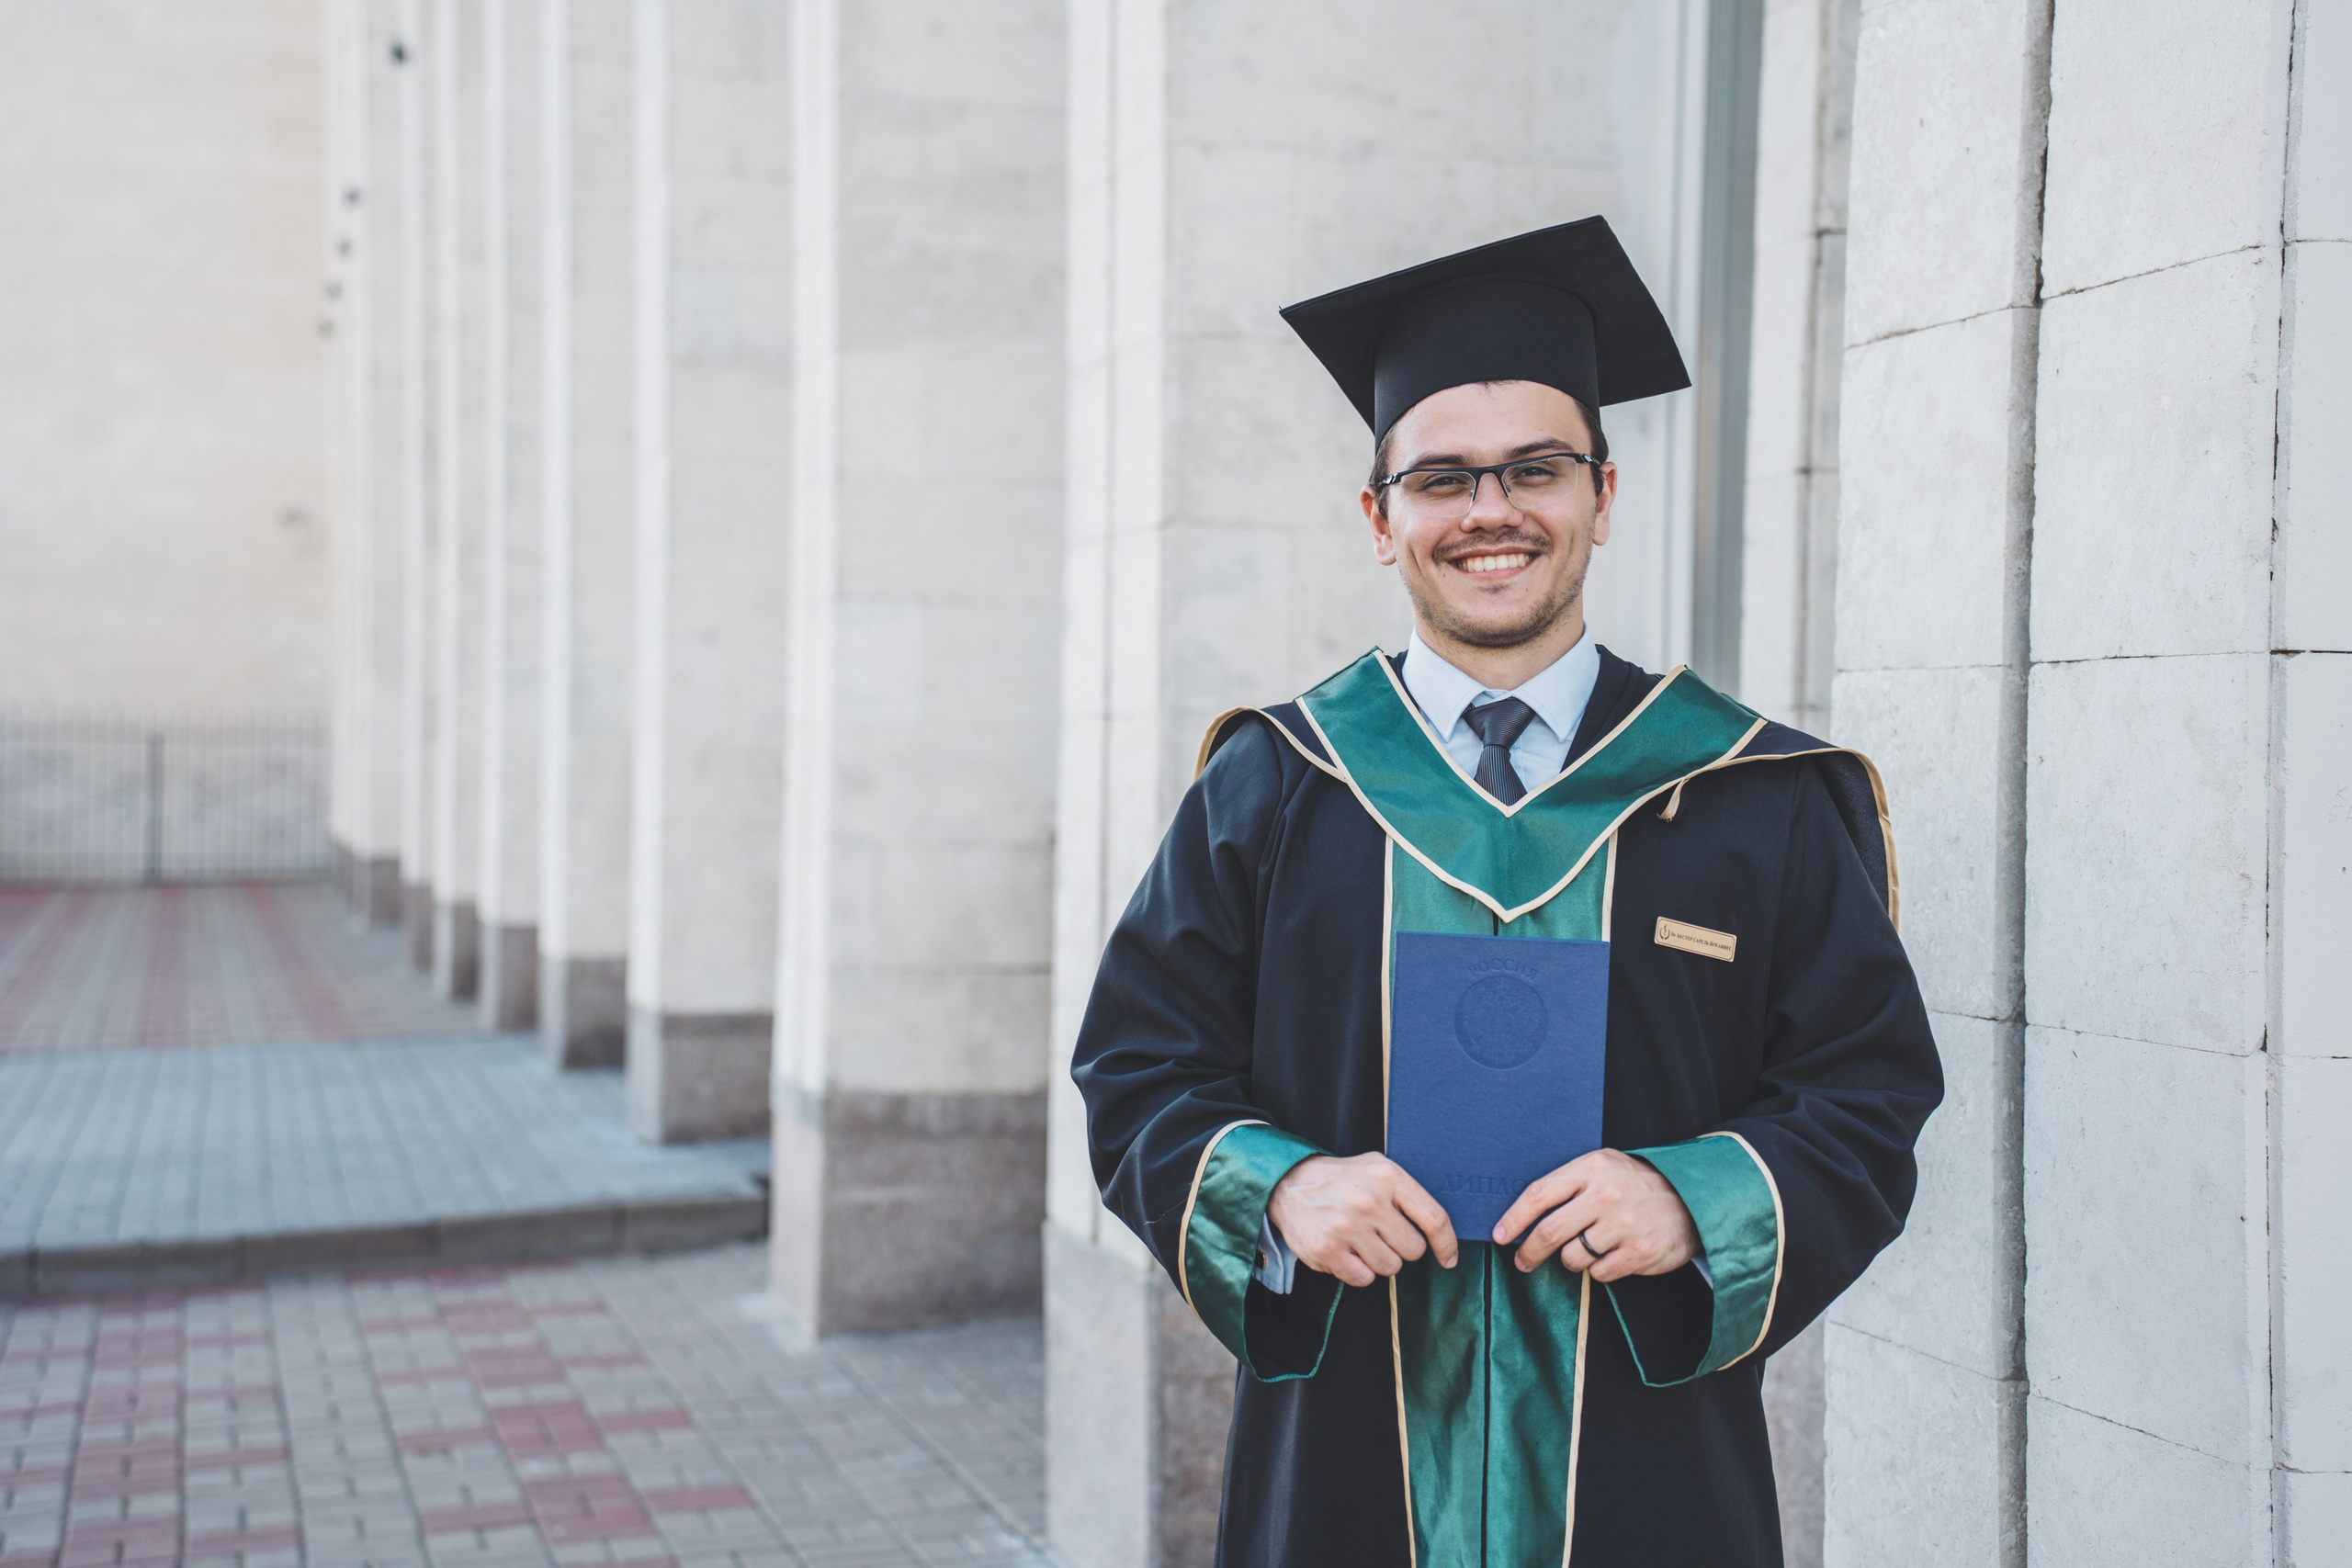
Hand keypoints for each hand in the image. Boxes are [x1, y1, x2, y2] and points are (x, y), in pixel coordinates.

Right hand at [1265, 1153, 1459, 1287]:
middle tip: (1380, 1233)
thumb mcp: (1378, 1168)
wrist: (1289, 1183)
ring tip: (1360, 1239)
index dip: (1447, 1244)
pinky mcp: (1327, 1250)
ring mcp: (1347, 1227)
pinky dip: (1358, 1270)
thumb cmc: (1343, 1180)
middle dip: (1401, 1247)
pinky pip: (1363, 1279)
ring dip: (1379, 1260)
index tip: (1448, 1259)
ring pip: (1390, 1268)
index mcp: (1388, 1177)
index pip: (1435, 1219)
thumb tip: (1443, 1233)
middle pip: (1414, 1250)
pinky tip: (1346, 1250)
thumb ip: (1409, 1194)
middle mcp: (1369, 1201)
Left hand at [1491, 1149, 1699, 1282]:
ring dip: (1570, 1260)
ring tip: (1586, 1248)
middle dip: (1529, 1251)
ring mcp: (1623, 1224)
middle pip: (1549, 1231)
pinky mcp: (1639, 1252)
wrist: (1692, 1200)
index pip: (1539, 1194)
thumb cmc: (1636, 1185)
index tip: (1499, 1235)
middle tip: (1522, 1260)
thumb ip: (1568, 1184)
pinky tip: (1610, 1255)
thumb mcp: (1604, 1168)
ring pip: (1572, 1257)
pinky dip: (1597, 1270)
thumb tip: (1523, 1213)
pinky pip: (1598, 1273)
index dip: (1514, 1218)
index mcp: (1591, 1168)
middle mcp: (1606, 1194)